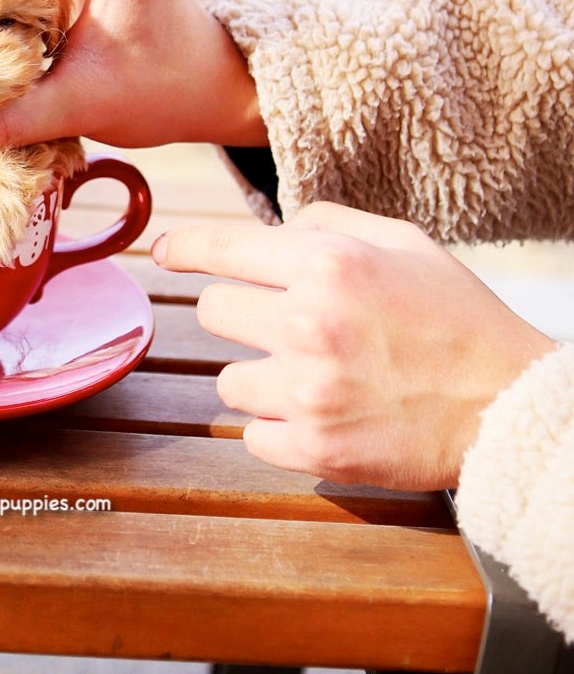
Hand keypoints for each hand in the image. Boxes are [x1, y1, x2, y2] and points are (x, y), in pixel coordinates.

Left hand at [152, 201, 557, 491]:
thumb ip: (328, 225)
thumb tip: (272, 227)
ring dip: (262, 378)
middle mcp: (309, 322)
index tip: (166, 253)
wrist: (508, 406)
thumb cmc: (459, 320)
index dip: (184, 249)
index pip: (221, 248)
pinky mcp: (314, 448)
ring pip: (229, 379)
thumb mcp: (404, 244)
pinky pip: (252, 434)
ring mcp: (308, 390)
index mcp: (328, 265)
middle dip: (242, 315)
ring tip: (319, 378)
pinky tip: (324, 416)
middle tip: (285, 327)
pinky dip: (279, 429)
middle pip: (212, 312)